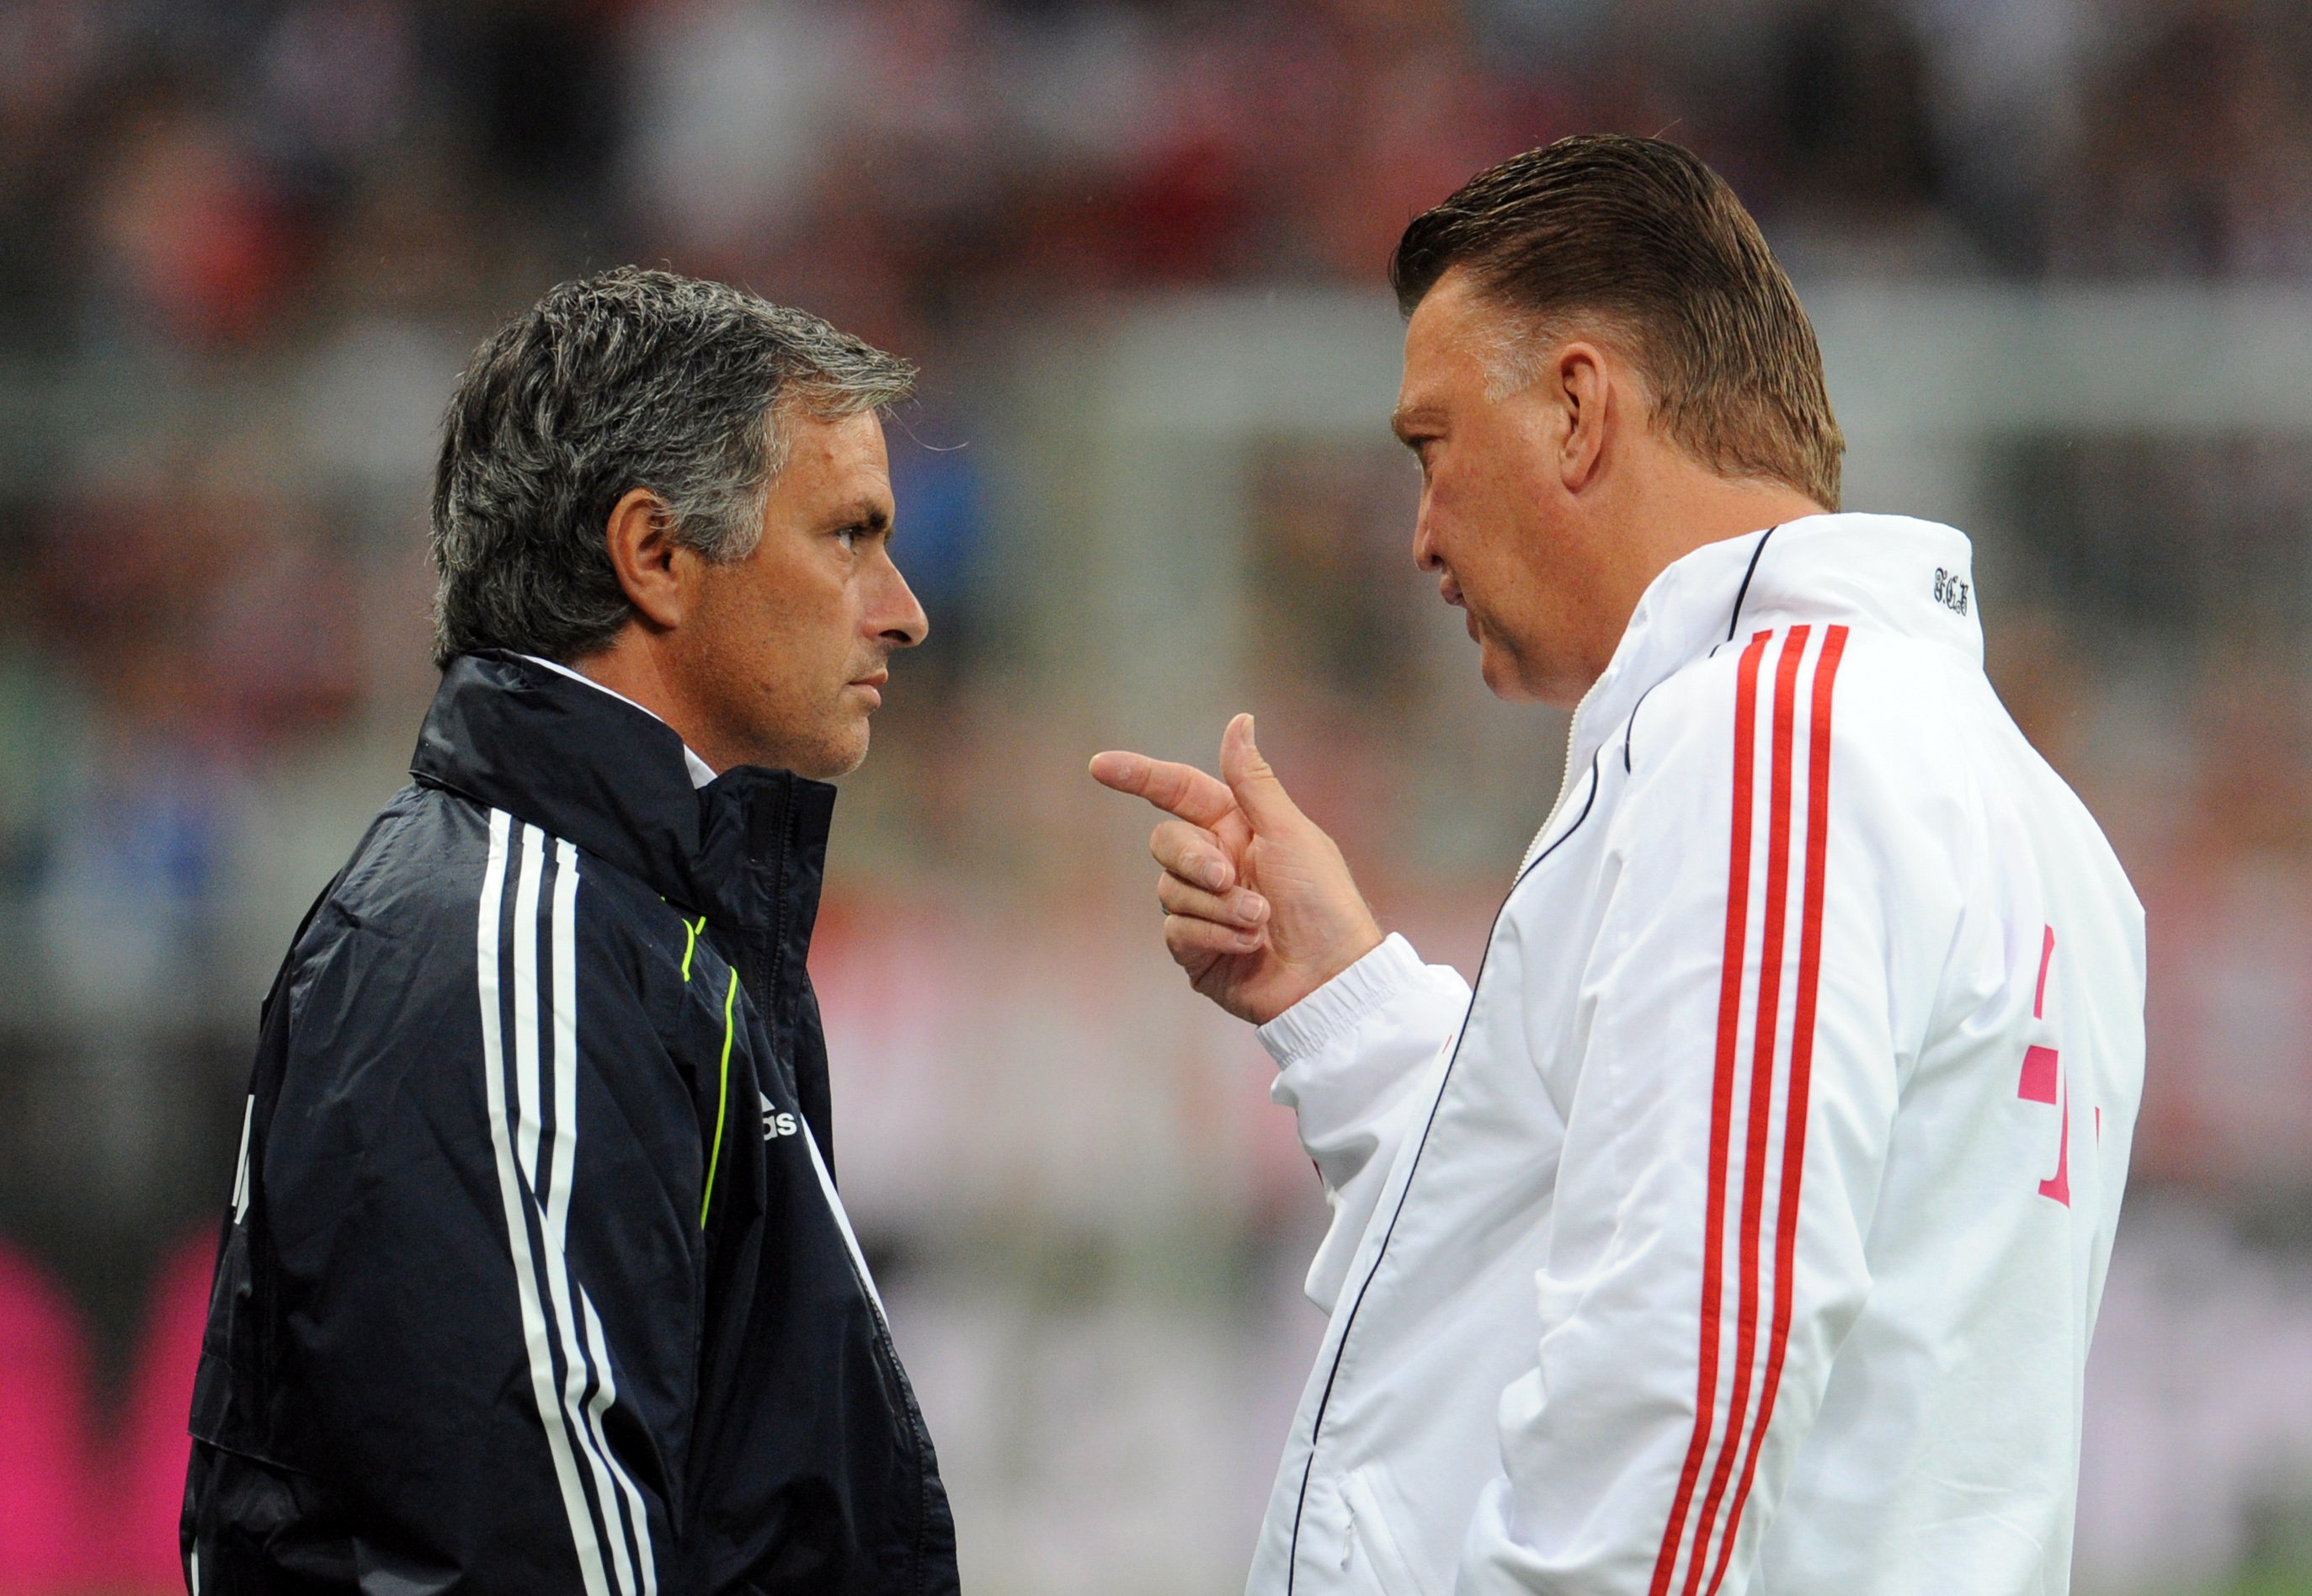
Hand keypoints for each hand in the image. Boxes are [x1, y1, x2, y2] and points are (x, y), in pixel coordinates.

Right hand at [1089, 713, 1382, 1024]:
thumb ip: (1253, 781)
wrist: (1330, 976)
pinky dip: (1214, 937)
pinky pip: (1177, 932)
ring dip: (1218, 907)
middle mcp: (1215, 865)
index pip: (1177, 791)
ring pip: (1169, 891)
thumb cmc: (1322, 901)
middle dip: (1193, 859)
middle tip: (1228, 877)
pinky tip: (1248, 946)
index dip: (1139, 776)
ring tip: (1259, 921)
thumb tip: (1240, 721)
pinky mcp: (1196, 951)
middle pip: (1165, 842)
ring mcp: (1202, 909)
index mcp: (1236, 828)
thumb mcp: (1288, 832)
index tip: (1100, 765)